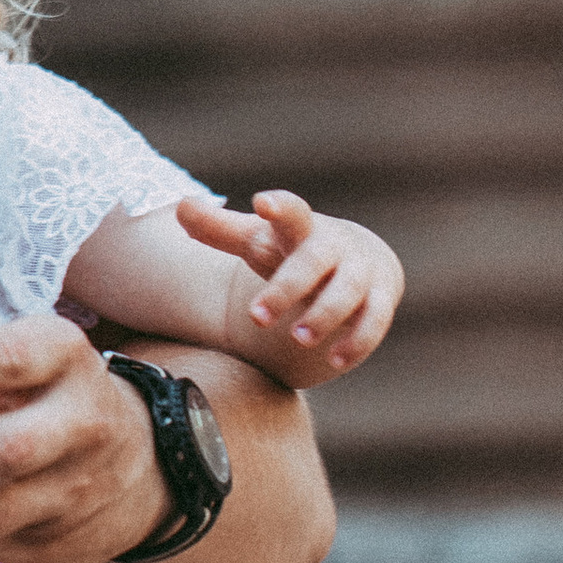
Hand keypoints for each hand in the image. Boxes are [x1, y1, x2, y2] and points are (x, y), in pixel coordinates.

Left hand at [180, 192, 402, 385]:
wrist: (360, 257)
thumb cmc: (295, 249)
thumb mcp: (258, 239)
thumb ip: (219, 229)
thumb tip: (180, 206)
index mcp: (300, 228)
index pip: (291, 212)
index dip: (279, 207)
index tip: (262, 203)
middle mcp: (334, 247)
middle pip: (312, 262)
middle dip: (286, 288)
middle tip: (257, 318)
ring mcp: (361, 272)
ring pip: (348, 294)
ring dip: (324, 316)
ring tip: (299, 339)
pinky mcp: (381, 298)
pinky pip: (375, 321)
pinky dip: (357, 341)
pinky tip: (335, 360)